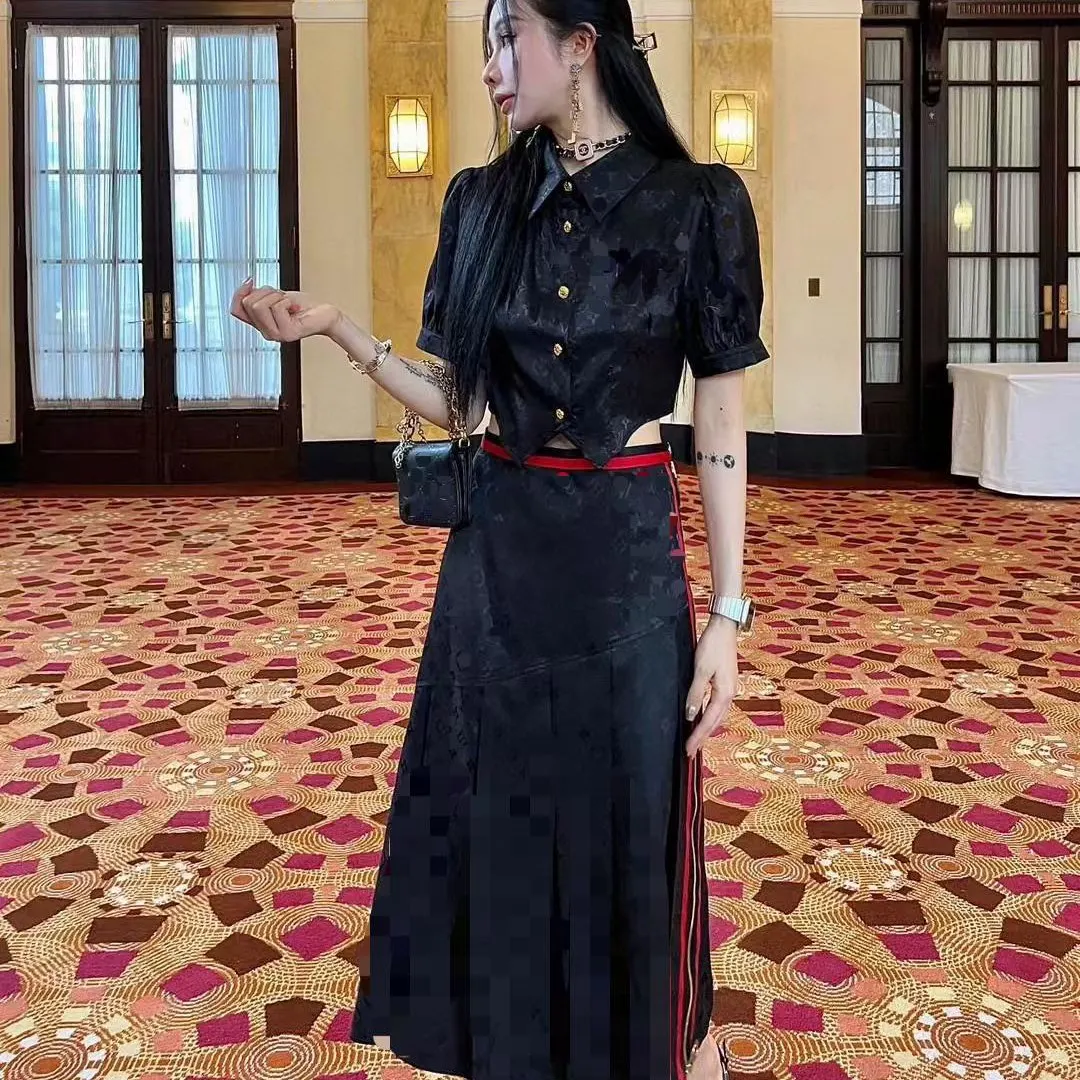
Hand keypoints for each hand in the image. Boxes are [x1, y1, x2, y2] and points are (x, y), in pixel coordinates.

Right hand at [230, 278, 340, 341]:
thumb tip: (245, 285)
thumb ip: (257, 295)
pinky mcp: (287, 333)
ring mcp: (276, 335)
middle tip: (281, 297)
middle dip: (265, 292)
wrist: (325, 314)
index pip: (235, 310)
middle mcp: (265, 332)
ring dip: (276, 296)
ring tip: (288, 303)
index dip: (239, 293)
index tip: (251, 281)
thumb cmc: (303, 306)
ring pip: (260, 305)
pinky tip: (295, 308)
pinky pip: (277, 307)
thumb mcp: (275, 295)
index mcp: (260, 324)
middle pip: (248, 303)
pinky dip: (287, 300)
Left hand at [684, 616, 738, 756]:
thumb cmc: (713, 646)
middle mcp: (730, 694)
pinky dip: (709, 716)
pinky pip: (717, 706)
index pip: (708, 721)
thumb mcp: (700, 671)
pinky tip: (702, 717)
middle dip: (702, 737)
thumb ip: (695, 694)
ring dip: (706, 728)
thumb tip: (691, 715)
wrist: (724, 628)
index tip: (688, 750)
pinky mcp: (725, 683)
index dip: (698, 737)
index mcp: (724, 694)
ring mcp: (729, 689)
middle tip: (690, 751)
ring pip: (717, 715)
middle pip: (715, 722)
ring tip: (695, 739)